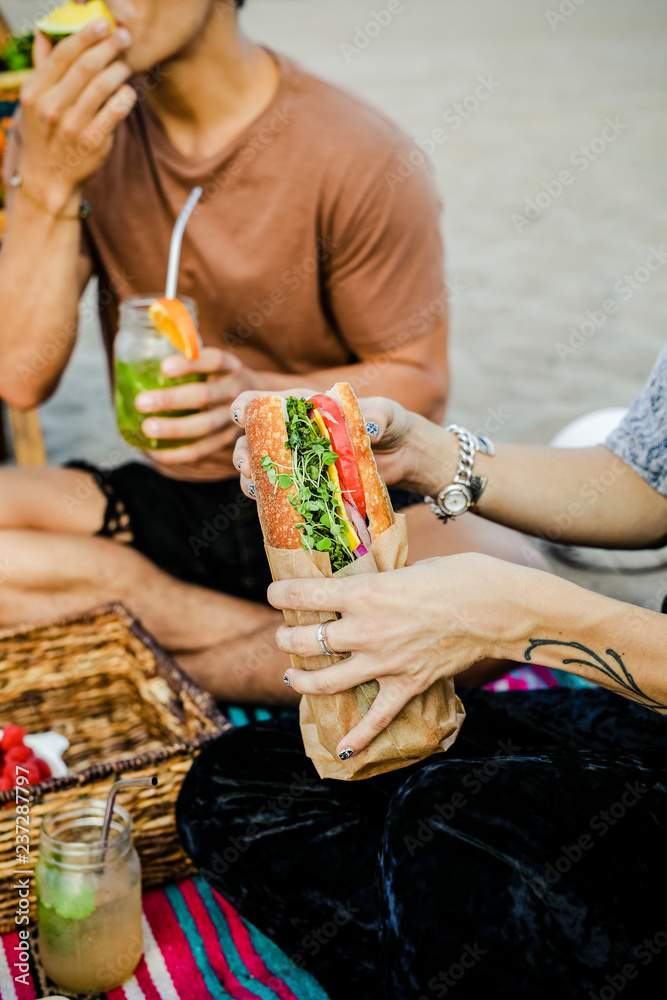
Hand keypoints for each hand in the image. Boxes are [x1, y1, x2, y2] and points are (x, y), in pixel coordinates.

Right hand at [18, 20, 135, 209]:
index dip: (86, 35)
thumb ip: (43, 68)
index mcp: (35, 91)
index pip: (62, 54)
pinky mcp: (93, 141)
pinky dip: (125, 96)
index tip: (102, 24)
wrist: (48, 177)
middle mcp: (52, 106)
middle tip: (124, 37)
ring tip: (126, 65)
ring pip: (104, 86)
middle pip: (86, 66)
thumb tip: (45, 33)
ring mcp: (73, 125)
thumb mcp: (35, 100)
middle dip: (108, 47)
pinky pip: (116, 111)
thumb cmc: (45, 133)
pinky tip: (128, 91)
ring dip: (120, 70)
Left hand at [136, 348, 258, 465]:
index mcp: (231, 368)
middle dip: (172, 400)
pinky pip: (202, 451)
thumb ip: (189, 355)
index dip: (191, 364)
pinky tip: (153, 452)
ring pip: (205, 427)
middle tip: (140, 402)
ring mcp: (235, 421)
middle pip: (205, 396)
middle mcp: (237, 393)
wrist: (264, 403)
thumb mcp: (216, 363)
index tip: (163, 367)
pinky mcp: (228, 442)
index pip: (215, 361)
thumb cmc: (223, 379)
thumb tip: (146, 343)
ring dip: (174, 429)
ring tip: (146, 428)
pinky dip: (176, 454)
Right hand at [230, 389, 454, 497]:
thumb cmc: (389, 423)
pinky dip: (271, 499)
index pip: (266, 402)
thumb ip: (377, 417)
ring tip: (253, 485)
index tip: (239, 415)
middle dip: (243, 451)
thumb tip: (370, 430)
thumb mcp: (385, 414)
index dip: (247, 407)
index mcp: (304, 407)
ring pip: (261, 468)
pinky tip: (270, 505)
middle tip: (247, 464)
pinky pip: (281, 492)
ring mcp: (298, 461)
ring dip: (251, 478)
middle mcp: (293, 434)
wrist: (401, 454)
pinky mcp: (307, 486)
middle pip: (253, 440)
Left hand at [269, 553, 525, 755]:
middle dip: (287, 638)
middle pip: (307, 640)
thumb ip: (378, 583)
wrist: (496, 607)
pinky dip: (359, 737)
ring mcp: (384, 662)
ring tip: (292, 675)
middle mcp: (366, 629)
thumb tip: (363, 589)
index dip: (281, 593)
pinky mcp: (407, 684)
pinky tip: (342, 749)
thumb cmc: (457, 576)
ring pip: (326, 680)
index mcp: (364, 593)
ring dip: (302, 679)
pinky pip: (376, 718)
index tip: (273, 592)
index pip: (305, 594)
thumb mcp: (406, 568)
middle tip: (284, 635)